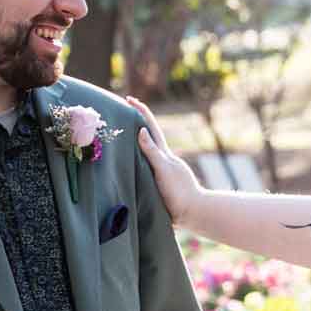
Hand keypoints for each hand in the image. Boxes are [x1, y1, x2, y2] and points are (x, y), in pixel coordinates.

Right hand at [125, 96, 202, 228]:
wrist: (192, 212)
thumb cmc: (179, 190)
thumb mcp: (164, 168)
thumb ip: (152, 151)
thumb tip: (141, 130)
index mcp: (163, 153)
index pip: (150, 126)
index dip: (141, 111)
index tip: (129, 99)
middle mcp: (161, 159)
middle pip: (146, 136)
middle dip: (134, 123)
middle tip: (119, 114)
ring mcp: (159, 171)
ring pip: (143, 153)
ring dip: (132, 143)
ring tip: (117, 138)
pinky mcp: (157, 184)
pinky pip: (142, 169)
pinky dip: (134, 163)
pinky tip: (126, 167)